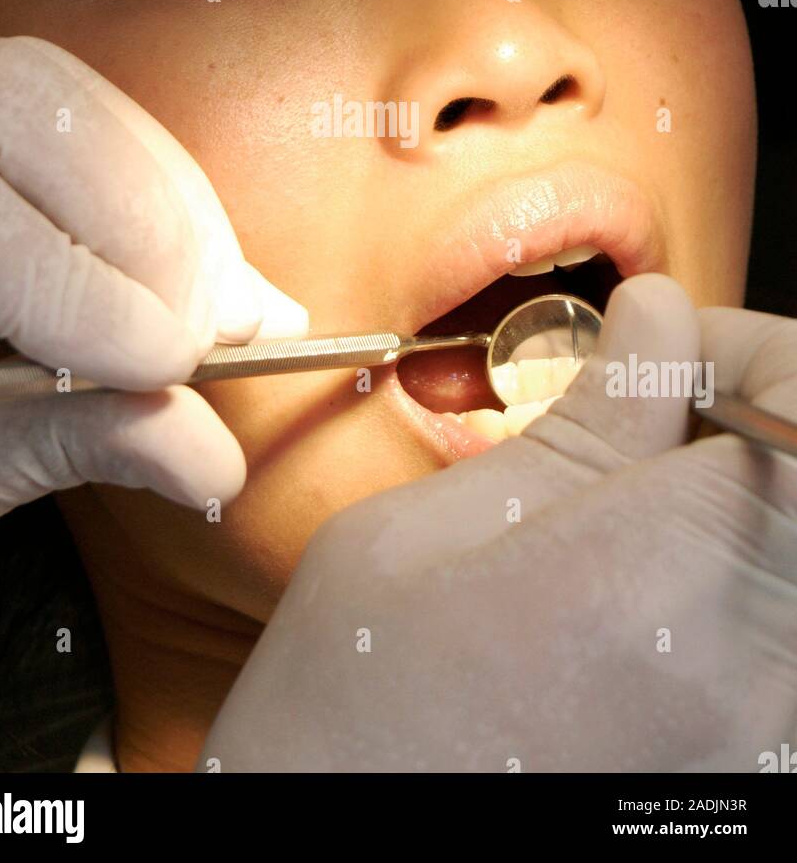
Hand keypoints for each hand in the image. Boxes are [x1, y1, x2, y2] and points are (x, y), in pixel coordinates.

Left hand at [0, 36, 307, 558]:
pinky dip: (163, 193)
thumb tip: (207, 458)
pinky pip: (84, 113)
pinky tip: (199, 274)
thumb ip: (63, 443)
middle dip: (140, 222)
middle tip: (197, 337)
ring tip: (219, 313)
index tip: (163, 369)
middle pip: (22, 103)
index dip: (72, 283)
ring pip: (64, 95)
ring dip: (169, 205)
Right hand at [199, 274, 796, 772]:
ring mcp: (764, 741)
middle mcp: (744, 674)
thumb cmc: (346, 724)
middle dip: (745, 424)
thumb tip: (661, 320)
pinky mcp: (755, 776)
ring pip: (793, 553)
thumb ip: (579, 423)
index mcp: (650, 580)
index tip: (678, 356)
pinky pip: (777, 631)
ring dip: (740, 499)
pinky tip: (640, 595)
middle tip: (650, 427)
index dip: (755, 352)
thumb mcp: (423, 535)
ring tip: (629, 519)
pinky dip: (732, 577)